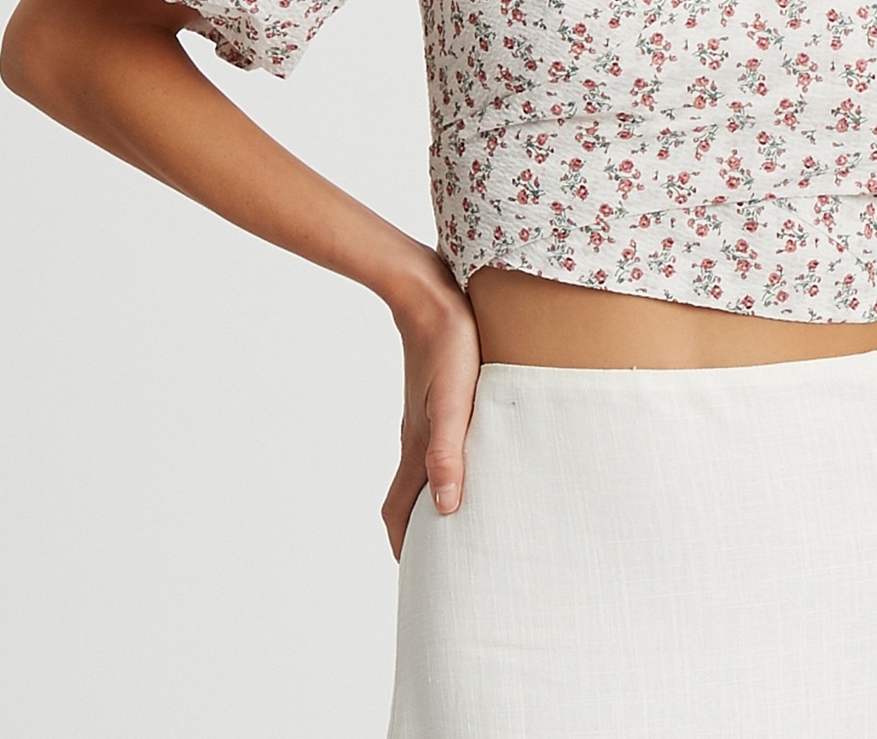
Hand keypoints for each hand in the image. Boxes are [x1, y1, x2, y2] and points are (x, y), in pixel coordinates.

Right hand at [381, 262, 481, 559]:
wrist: (431, 295)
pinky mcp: (439, 395)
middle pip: (410, 497)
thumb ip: (447, 454)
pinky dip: (450, 464)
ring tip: (467, 517)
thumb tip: (445, 510)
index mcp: (416, 447)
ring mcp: (425, 416)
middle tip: (449, 560)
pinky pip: (440, 442)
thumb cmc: (448, 347)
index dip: (405, 548)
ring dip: (438, 498)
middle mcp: (416, 437)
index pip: (399, 512)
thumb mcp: (453, 403)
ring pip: (425, 470)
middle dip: (422, 532)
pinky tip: (477, 456)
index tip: (421, 581)